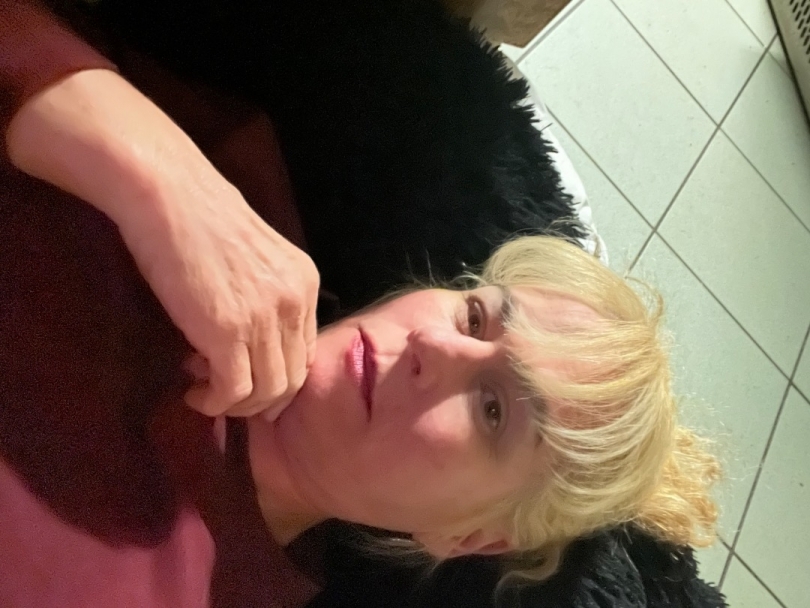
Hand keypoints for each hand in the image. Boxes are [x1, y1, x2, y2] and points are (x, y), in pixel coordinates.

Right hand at [120, 177, 318, 418]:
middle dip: (260, 399)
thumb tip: (246, 343)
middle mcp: (295, 302)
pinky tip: (195, 393)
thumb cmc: (201, 220)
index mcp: (305, 282)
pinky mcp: (229, 332)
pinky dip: (216, 403)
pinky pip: (235, 391)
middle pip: (293, 378)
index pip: (305, 352)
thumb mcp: (254, 259)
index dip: (276, 376)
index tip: (244, 377)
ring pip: (268, 391)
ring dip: (236, 405)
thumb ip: (263, 297)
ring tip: (204, 390)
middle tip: (224, 394)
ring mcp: (265, 318)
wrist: (170, 197)